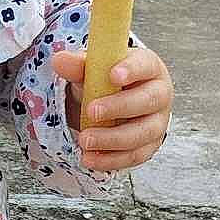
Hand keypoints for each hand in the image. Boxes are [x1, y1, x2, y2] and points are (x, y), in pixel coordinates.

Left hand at [52, 45, 172, 172]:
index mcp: (148, 68)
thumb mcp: (92, 71)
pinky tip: (90, 158)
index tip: (113, 75)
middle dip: (119, 107)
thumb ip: (78, 66)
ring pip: (142, 133)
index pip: (145, 65)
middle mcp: (159, 95)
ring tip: (85, 140)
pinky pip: (134, 156)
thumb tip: (60, 60)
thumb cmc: (106, 83)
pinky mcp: (149, 146)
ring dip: (112, 139)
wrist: (112, 106)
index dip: (132, 70)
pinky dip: (111, 159)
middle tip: (92, 111)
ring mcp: (157, 123)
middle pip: (148, 101)